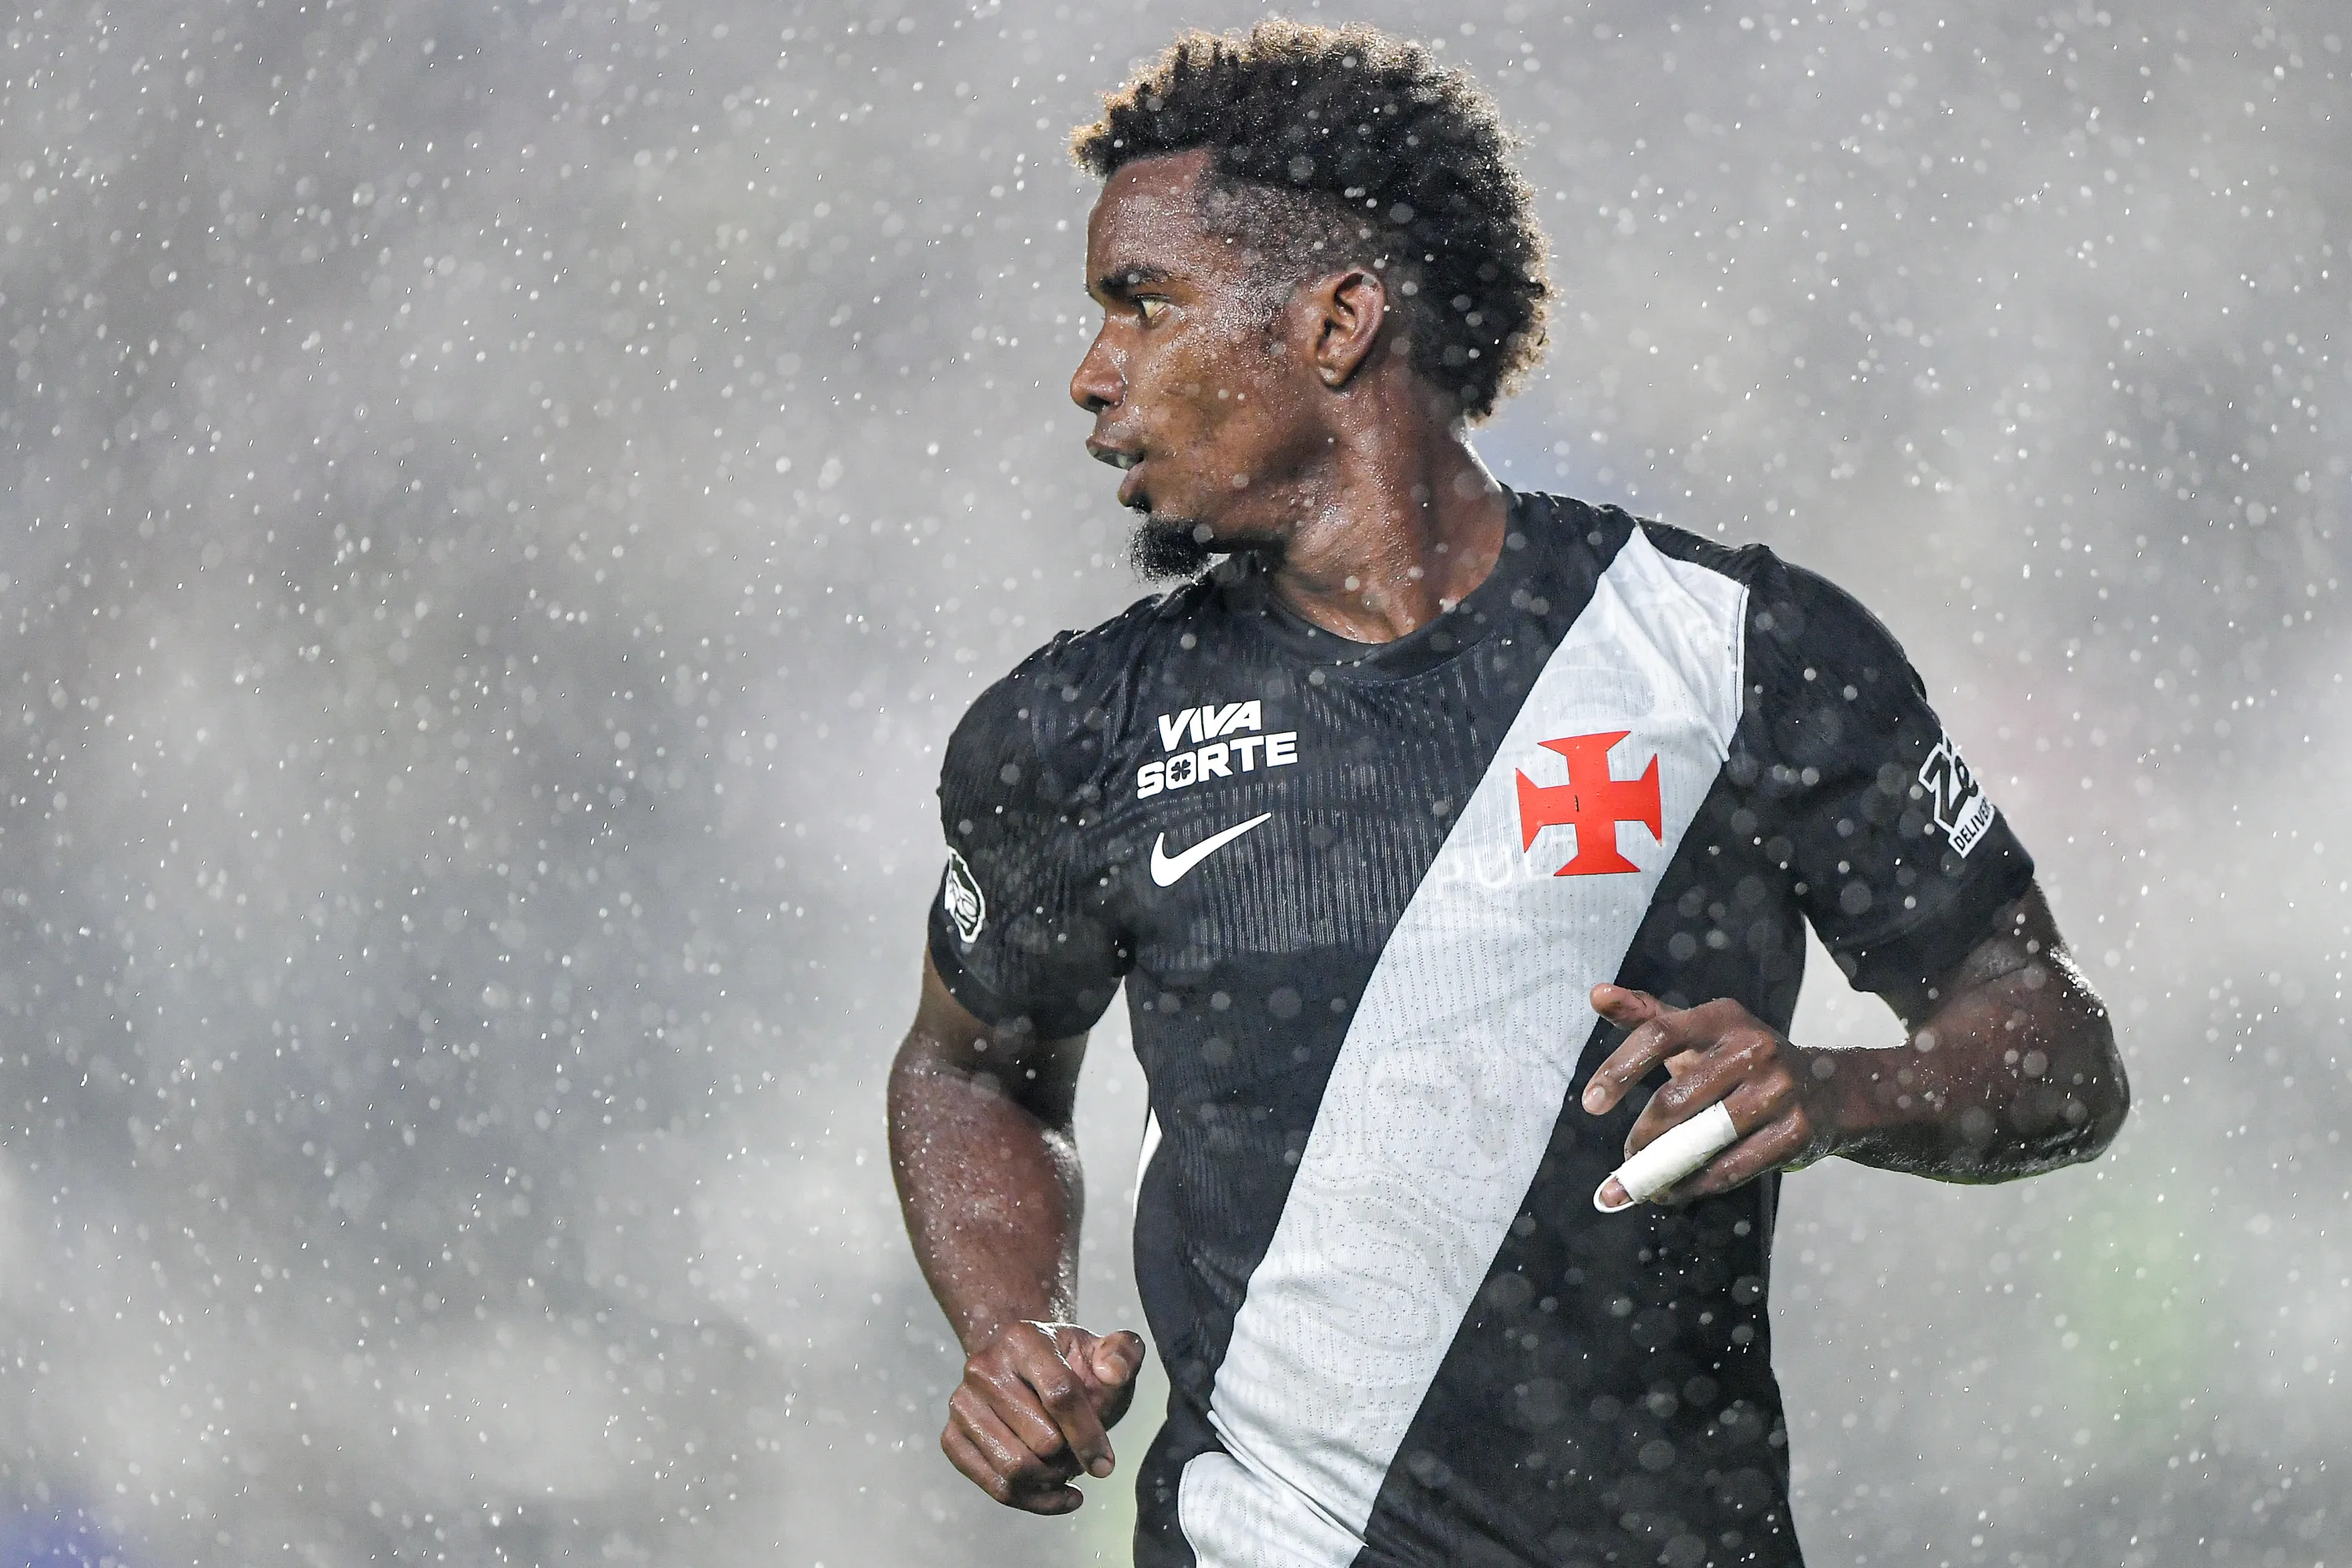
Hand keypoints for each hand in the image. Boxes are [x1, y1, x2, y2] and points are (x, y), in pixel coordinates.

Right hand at [942, 1320, 1146, 1513]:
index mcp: (1023, 1339)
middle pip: (1041, 1440)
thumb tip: (1112, 1373)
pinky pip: (995, 1487)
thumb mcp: (1106, 1351)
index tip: (1106, 1465)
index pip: (1060, 1395)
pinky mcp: (951, 1436)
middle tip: (1080, 1452)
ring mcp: (961, 1403)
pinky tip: (1056, 1492)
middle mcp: (983, 1367)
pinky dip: (1033, 1501)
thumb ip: (1124, 1354)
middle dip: (1071, 1457)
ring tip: (1066, 1468)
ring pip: (1014, 1469)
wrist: (1026, 1370)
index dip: (1089, 1435)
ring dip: (1052, 1480)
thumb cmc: (1073, 1366)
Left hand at [1582, 984, 1837, 1207]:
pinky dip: (1696, 1185)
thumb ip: (1646, 1016)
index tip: (1590, 1104)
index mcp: (1721, 1018)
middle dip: (1642, 1137)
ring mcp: (1778, 1090)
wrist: (1827, 1089)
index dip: (1620, 1069)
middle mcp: (1754, 1047)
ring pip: (1704, 1138)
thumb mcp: (1699, 1031)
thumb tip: (1597, 994)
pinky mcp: (1795, 1131)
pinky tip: (1675, 1190)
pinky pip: (1733, 1167)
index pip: (1659, 1034)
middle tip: (1625, 1158)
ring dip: (1665, 1168)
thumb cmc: (1742, 1060)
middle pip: (1677, 1098)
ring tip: (1643, 1181)